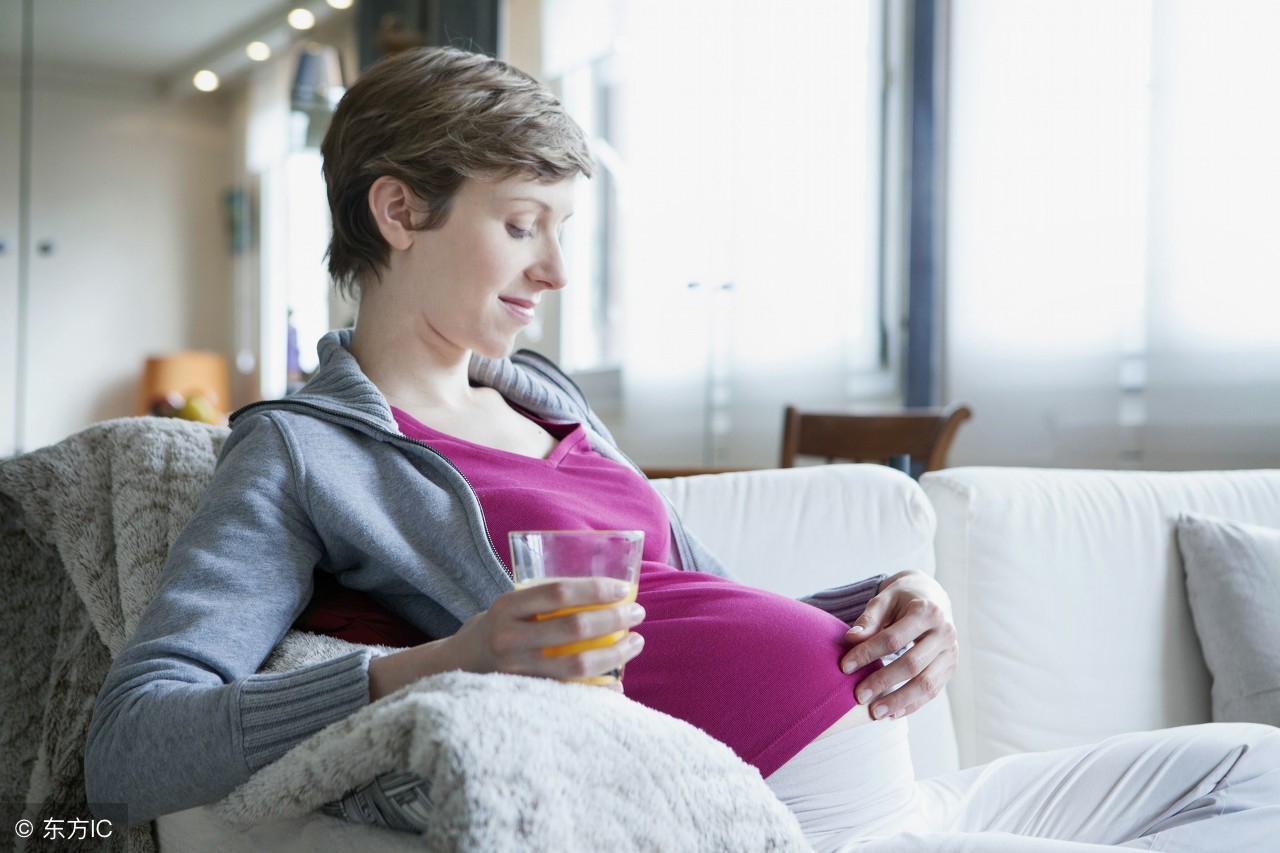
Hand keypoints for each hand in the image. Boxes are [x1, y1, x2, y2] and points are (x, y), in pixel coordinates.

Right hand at [369, 578, 644, 700]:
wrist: (452, 668)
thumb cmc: (495, 629)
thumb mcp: (508, 605)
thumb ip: (542, 600)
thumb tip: (603, 591)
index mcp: (506, 607)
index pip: (557, 593)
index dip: (594, 590)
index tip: (624, 589)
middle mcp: (508, 638)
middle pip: (572, 629)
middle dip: (613, 620)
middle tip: (637, 614)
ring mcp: (516, 671)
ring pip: (576, 667)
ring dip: (614, 655)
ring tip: (635, 643)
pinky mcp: (524, 695)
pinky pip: (570, 694)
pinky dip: (599, 691)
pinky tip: (618, 685)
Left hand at [838, 570, 956, 720]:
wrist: (931, 597)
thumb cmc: (902, 599)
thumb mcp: (885, 599)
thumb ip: (869, 619)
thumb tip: (851, 639)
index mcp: (927, 612)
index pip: (893, 639)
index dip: (868, 653)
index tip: (844, 667)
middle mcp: (944, 633)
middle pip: (912, 664)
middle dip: (883, 682)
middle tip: (858, 696)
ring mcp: (951, 652)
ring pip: (926, 684)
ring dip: (899, 701)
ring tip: (874, 713)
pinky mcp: (951, 667)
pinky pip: (933, 691)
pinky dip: (913, 704)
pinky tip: (893, 713)